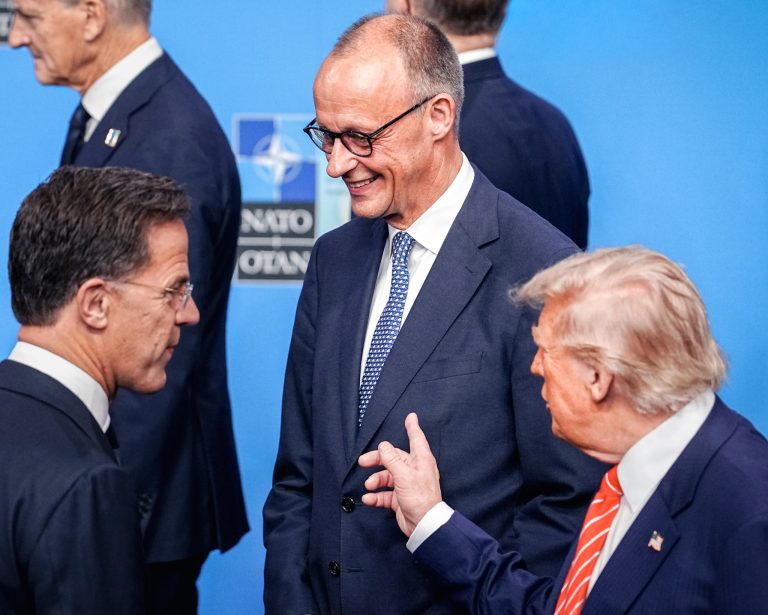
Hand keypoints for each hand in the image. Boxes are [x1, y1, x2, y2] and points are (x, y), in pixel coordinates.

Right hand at [358, 413, 441, 536]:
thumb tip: (383, 446)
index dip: (412, 427)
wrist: (424, 525)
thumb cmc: (420, 498)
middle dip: (377, 460)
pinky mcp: (400, 498)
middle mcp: (414, 470)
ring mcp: (406, 484)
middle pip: (393, 458)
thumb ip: (391, 459)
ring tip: (369, 485)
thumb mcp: (404, 475)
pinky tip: (369, 498)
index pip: (416, 438)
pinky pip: (384, 494)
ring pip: (386, 477)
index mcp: (420, 460)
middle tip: (363, 461)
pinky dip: (375, 496)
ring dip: (375, 480)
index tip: (410, 417)